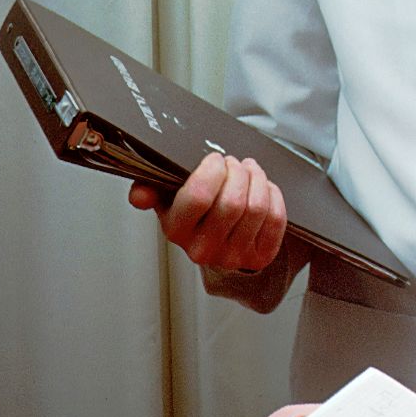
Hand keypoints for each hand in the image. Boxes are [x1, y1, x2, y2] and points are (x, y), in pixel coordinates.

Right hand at [129, 151, 286, 270]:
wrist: (216, 244)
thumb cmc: (194, 215)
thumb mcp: (167, 199)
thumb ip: (150, 190)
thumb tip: (140, 195)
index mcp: (176, 230)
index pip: (198, 197)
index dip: (212, 170)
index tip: (215, 159)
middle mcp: (203, 249)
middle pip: (233, 202)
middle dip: (238, 172)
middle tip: (234, 163)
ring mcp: (233, 256)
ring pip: (257, 208)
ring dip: (257, 179)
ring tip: (250, 171)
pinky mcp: (259, 257)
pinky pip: (275, 219)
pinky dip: (274, 196)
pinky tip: (264, 188)